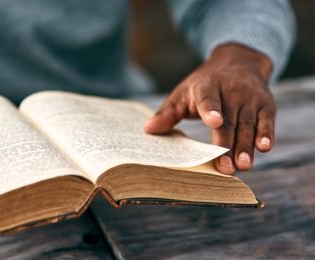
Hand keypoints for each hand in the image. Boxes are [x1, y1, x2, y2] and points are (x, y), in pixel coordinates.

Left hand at [144, 43, 275, 174]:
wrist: (239, 62)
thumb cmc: (203, 85)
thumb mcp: (183, 94)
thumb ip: (167, 113)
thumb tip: (147, 130)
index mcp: (206, 86)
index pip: (207, 99)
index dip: (210, 110)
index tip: (213, 122)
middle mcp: (231, 90)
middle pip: (229, 121)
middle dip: (227, 145)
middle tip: (225, 168)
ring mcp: (250, 97)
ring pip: (247, 125)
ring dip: (246, 146)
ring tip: (243, 166)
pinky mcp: (266, 104)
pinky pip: (267, 121)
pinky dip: (267, 134)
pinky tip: (264, 148)